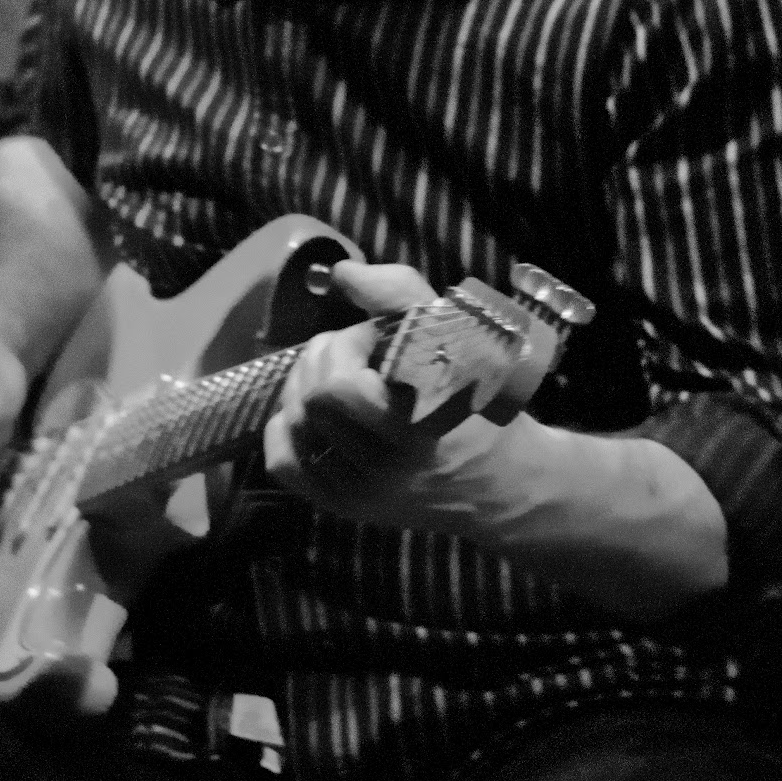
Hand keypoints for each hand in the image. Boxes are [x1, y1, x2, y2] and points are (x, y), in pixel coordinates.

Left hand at [264, 261, 500, 529]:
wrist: (498, 484)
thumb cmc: (479, 402)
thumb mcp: (461, 340)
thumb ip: (402, 297)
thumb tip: (342, 274)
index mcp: (420, 427)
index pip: (342, 385)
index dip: (351, 344)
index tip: (377, 336)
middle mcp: (387, 468)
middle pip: (314, 398)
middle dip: (327, 357)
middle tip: (357, 352)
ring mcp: (362, 492)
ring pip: (295, 424)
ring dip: (307, 384)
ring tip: (339, 377)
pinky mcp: (343, 507)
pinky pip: (283, 461)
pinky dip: (287, 427)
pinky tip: (315, 414)